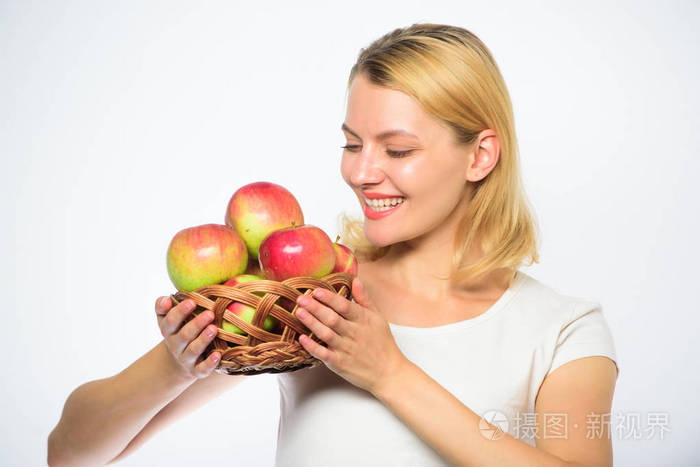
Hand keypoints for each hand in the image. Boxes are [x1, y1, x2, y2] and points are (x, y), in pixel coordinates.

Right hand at [155, 296, 221, 380]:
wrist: (177, 362)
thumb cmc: (177, 331)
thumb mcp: (166, 318)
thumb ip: (163, 306)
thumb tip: (166, 299)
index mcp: (168, 331)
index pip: (171, 321)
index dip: (180, 311)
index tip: (192, 301)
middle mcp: (175, 345)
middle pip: (184, 335)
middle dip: (196, 324)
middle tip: (210, 313)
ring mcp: (186, 359)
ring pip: (193, 350)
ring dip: (203, 340)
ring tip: (214, 329)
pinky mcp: (196, 371)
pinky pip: (202, 369)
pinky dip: (210, 363)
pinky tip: (218, 355)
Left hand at [295, 277, 406, 394]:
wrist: (389, 373)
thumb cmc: (383, 343)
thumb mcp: (378, 318)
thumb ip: (364, 299)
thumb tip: (355, 280)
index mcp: (363, 320)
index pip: (344, 305)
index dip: (329, 298)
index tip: (316, 290)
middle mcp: (354, 333)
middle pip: (332, 318)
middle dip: (315, 307)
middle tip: (300, 298)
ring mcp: (346, 349)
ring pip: (326, 334)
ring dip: (311, 323)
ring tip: (298, 312)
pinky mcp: (340, 364)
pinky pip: (323, 354)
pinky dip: (312, 347)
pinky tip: (301, 338)